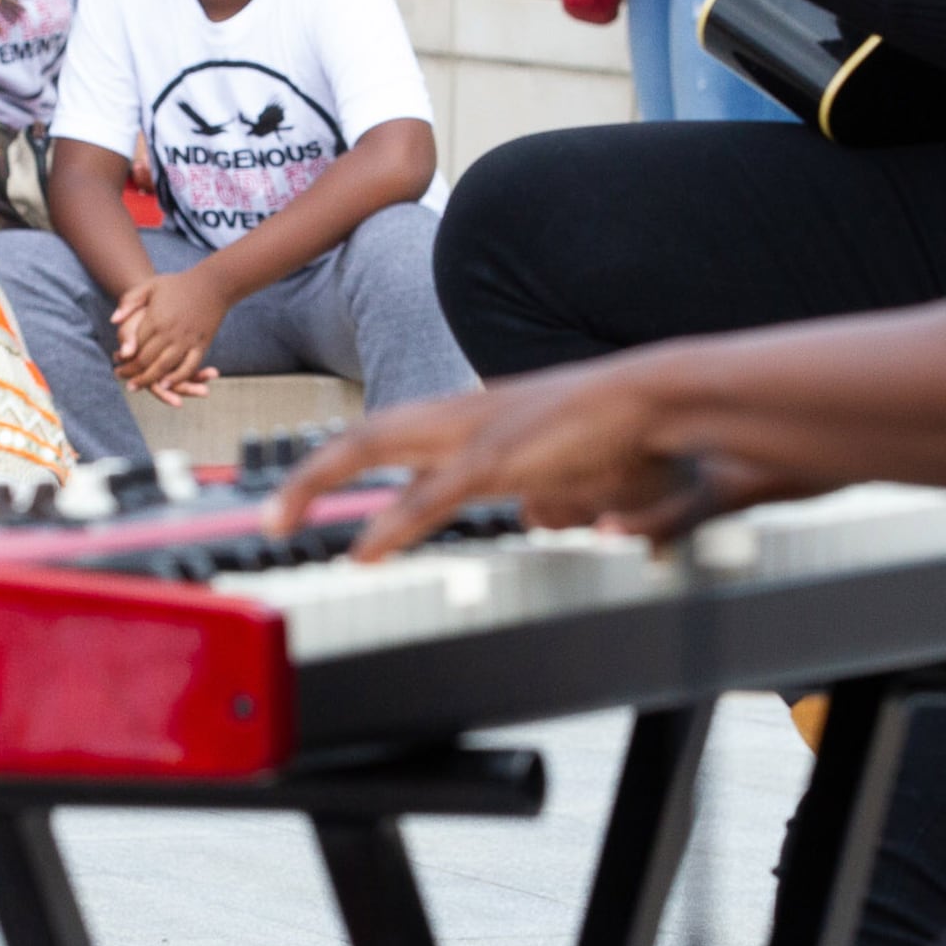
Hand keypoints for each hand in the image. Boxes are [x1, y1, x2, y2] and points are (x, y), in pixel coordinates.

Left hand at [110, 264, 232, 403]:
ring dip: (149, 380)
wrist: (213, 283)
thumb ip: (129, 301)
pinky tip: (166, 385)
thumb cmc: (178, 283)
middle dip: (132, 373)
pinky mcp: (202, 345)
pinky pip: (188, 367)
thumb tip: (113, 321)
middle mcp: (169, 332)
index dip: (124, 359)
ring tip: (138, 387)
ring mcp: (186, 340)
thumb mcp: (149, 285)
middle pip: (145, 360)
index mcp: (154, 319)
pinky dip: (176, 378)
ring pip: (164, 367)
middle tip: (124, 381)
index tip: (117, 366)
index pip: (134, 346)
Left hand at [266, 358, 793, 558]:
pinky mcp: (502, 457)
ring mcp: (478, 430)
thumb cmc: (639, 432)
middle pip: (369, 435)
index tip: (318, 491)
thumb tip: (594, 529)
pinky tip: (364, 550)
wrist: (676, 395)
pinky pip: (433, 494)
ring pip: (376, 448)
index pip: (402, 434)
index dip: (356, 461)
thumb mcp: (595, 479)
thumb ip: (585, 503)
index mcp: (483, 415)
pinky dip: (394, 521)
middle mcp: (468, 413)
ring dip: (321, 484)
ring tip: (278, 521)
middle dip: (313, 472)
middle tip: (270, 513)